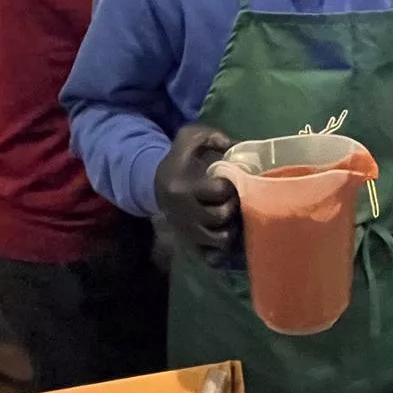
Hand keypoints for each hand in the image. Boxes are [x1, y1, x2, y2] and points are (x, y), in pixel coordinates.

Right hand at [154, 124, 239, 253]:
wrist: (154, 183)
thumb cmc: (179, 159)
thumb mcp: (190, 138)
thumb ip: (213, 137)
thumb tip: (237, 146)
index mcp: (183, 186)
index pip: (217, 191)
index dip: (231, 185)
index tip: (232, 180)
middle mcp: (183, 212)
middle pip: (218, 216)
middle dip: (232, 207)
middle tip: (236, 199)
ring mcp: (185, 230)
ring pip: (216, 240)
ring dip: (230, 229)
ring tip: (232, 218)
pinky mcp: (188, 242)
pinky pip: (208, 256)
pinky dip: (220, 252)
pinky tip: (224, 236)